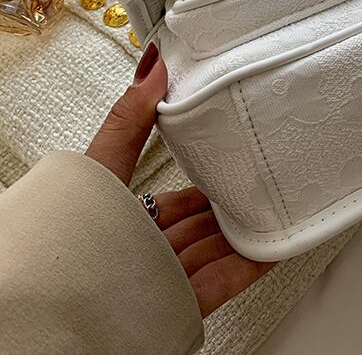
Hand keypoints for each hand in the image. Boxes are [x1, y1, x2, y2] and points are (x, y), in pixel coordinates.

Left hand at [85, 43, 273, 316]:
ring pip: (215, 247)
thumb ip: (129, 122)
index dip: (198, 169)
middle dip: (228, 198)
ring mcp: (163, 279)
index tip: (226, 148)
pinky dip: (253, 261)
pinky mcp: (181, 305)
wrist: (64, 316)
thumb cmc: (70, 243)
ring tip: (275, 201)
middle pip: (197, 220)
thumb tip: (153, 67)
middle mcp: (142, 249)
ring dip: (245, 227)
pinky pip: (225, 281)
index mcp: (121, 218)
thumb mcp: (101, 169)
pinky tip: (274, 242)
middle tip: (258, 172)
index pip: (169, 192)